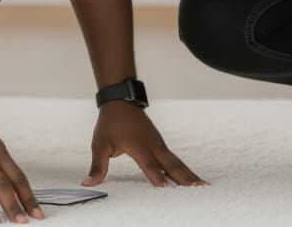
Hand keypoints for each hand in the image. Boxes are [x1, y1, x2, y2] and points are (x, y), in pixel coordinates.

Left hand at [83, 101, 206, 186]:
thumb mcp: (99, 144)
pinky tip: (191, 178)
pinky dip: (184, 169)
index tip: (168, 190)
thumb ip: (97, 166)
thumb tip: (87, 183)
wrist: (121, 100)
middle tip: (199, 190)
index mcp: (138, 147)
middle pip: (171, 166)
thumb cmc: (109, 123)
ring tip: (204, 187)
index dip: (158, 179)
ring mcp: (159, 144)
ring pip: (177, 163)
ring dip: (190, 175)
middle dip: (185, 179)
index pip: (150, 167)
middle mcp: (153, 146)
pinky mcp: (161, 144)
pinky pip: (175, 160)